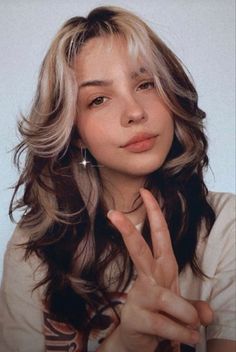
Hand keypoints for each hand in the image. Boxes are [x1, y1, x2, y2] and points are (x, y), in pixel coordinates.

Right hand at [106, 188, 209, 351]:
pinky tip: (189, 337)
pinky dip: (183, 333)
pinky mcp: (137, 319)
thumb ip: (194, 305)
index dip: (154, 213)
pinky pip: (166, 325)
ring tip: (194, 327)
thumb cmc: (161, 314)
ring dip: (186, 314)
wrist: (138, 342)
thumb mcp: (181, 305)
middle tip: (112, 213)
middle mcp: (149, 278)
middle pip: (139, 250)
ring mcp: (140, 297)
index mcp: (161, 267)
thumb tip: (208, 313)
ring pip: (166, 298)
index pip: (159, 235)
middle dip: (128, 230)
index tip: (146, 192)